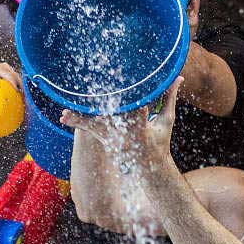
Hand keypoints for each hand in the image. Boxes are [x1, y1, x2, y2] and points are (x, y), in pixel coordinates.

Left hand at [0, 61, 21, 112]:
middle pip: (13, 73)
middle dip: (19, 84)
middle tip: (22, 98)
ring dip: (22, 88)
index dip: (11, 79)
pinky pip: (16, 82)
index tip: (15, 88)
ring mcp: (5, 70)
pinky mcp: (9, 74)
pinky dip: (19, 91)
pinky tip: (21, 103)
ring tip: (25, 102)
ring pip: (17, 77)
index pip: (3, 71)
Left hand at [60, 77, 183, 168]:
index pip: (131, 108)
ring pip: (93, 125)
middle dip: (95, 107)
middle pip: (107, 117)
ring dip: (79, 118)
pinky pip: (89, 128)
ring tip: (65, 114)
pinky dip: (78, 121)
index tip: (118, 85)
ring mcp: (113, 138)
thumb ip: (169, 97)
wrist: (150, 166)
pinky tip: (64, 117)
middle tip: (82, 94)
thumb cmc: (160, 141)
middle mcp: (124, 133)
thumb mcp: (166, 120)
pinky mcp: (105, 139)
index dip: (125, 97)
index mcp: (140, 127)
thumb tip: (179, 77)